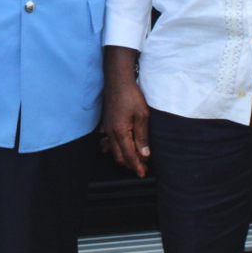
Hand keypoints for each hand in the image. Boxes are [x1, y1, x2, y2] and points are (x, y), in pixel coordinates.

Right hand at [102, 47, 151, 175]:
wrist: (118, 80)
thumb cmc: (131, 95)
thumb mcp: (142, 116)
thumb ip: (142, 136)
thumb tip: (144, 154)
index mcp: (120, 132)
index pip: (129, 155)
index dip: (136, 166)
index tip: (143, 173)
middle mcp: (111, 132)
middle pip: (119, 155)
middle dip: (130, 164)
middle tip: (142, 168)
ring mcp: (107, 127)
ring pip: (113, 149)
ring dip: (124, 156)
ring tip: (135, 159)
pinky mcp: (107, 122)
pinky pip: (109, 140)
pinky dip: (116, 147)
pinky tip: (122, 146)